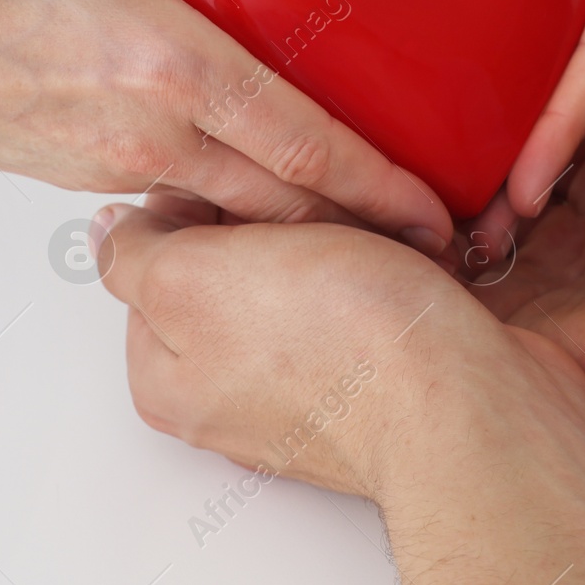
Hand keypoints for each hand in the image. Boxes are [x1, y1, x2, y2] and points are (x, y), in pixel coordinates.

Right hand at [0, 0, 450, 246]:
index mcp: (164, 69)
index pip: (303, 146)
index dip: (381, 187)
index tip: (439, 211)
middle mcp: (144, 137)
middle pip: (283, 205)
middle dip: (362, 227)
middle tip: (427, 229)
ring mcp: (108, 170)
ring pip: (230, 213)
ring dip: (297, 219)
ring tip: (358, 211)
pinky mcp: (75, 179)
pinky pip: (174, 199)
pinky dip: (227, 201)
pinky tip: (250, 175)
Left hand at [94, 193, 584, 584]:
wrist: (473, 402)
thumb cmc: (346, 348)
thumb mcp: (192, 280)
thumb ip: (135, 255)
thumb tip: (111, 233)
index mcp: (169, 375)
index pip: (152, 258)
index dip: (191, 200)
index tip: (229, 182)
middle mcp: (232, 390)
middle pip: (228, 263)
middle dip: (265, 219)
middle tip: (302, 209)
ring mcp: (309, 385)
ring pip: (301, 271)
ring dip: (331, 233)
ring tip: (363, 228)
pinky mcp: (378, 372)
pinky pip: (367, 293)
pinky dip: (383, 263)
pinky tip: (401, 255)